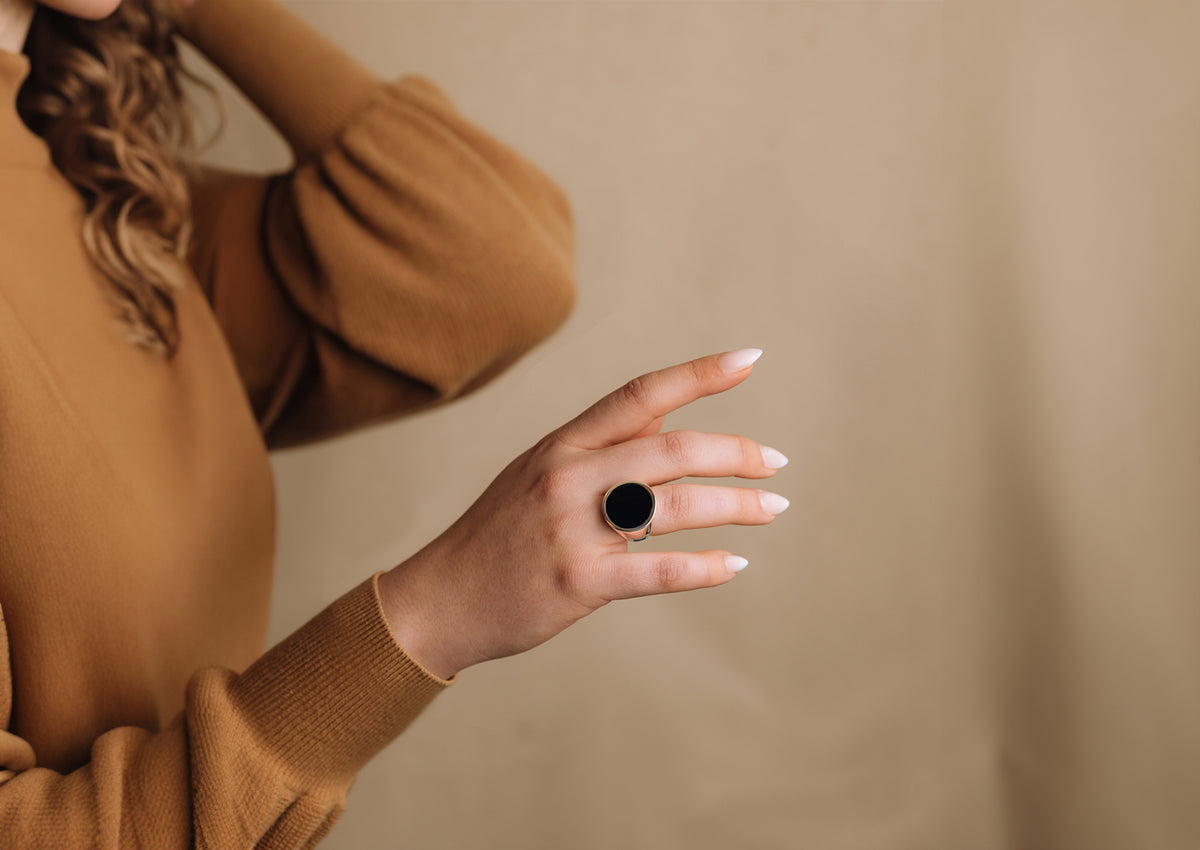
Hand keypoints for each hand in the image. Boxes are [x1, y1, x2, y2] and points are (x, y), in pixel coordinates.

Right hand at [377, 349, 788, 679]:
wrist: (440, 598)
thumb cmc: (499, 533)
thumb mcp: (540, 469)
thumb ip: (603, 443)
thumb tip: (668, 411)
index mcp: (562, 444)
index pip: (640, 394)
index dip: (698, 374)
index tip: (750, 359)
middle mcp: (568, 477)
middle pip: (672, 448)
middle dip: (736, 452)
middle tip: (776, 461)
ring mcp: (572, 529)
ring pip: (674, 505)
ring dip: (737, 506)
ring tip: (773, 508)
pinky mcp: (577, 582)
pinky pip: (657, 570)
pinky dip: (705, 567)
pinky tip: (734, 564)